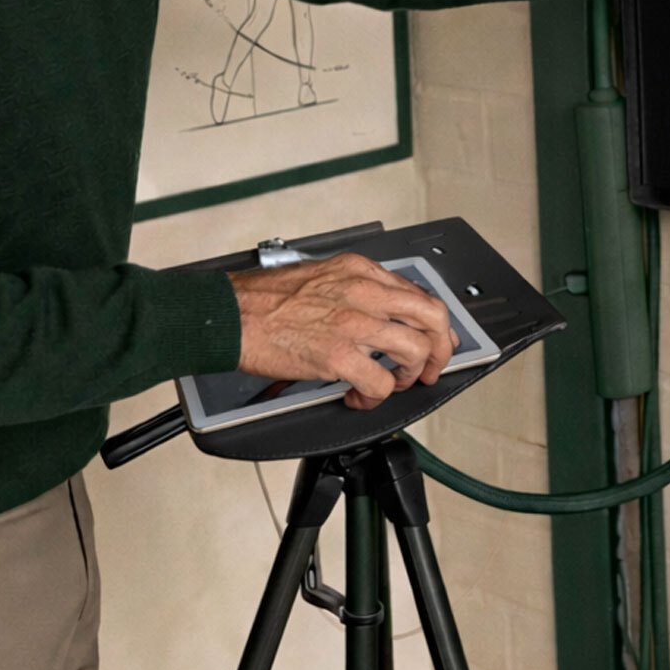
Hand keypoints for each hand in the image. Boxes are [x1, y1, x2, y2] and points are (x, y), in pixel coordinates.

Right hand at [230, 253, 457, 409]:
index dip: (434, 323)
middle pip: (431, 316)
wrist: (229, 314)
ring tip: (391, 384)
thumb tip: (379, 312)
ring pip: (415, 350)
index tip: (435, 339)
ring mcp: (352, 324)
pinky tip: (358, 398)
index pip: (418, 293)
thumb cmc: (262, 299)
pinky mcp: (337, 356)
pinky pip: (379, 383)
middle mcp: (363, 292)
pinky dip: (375, 398)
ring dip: (409, 375)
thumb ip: (354, 289)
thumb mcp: (320, 275)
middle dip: (441, 348)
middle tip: (429, 368)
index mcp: (359, 271)